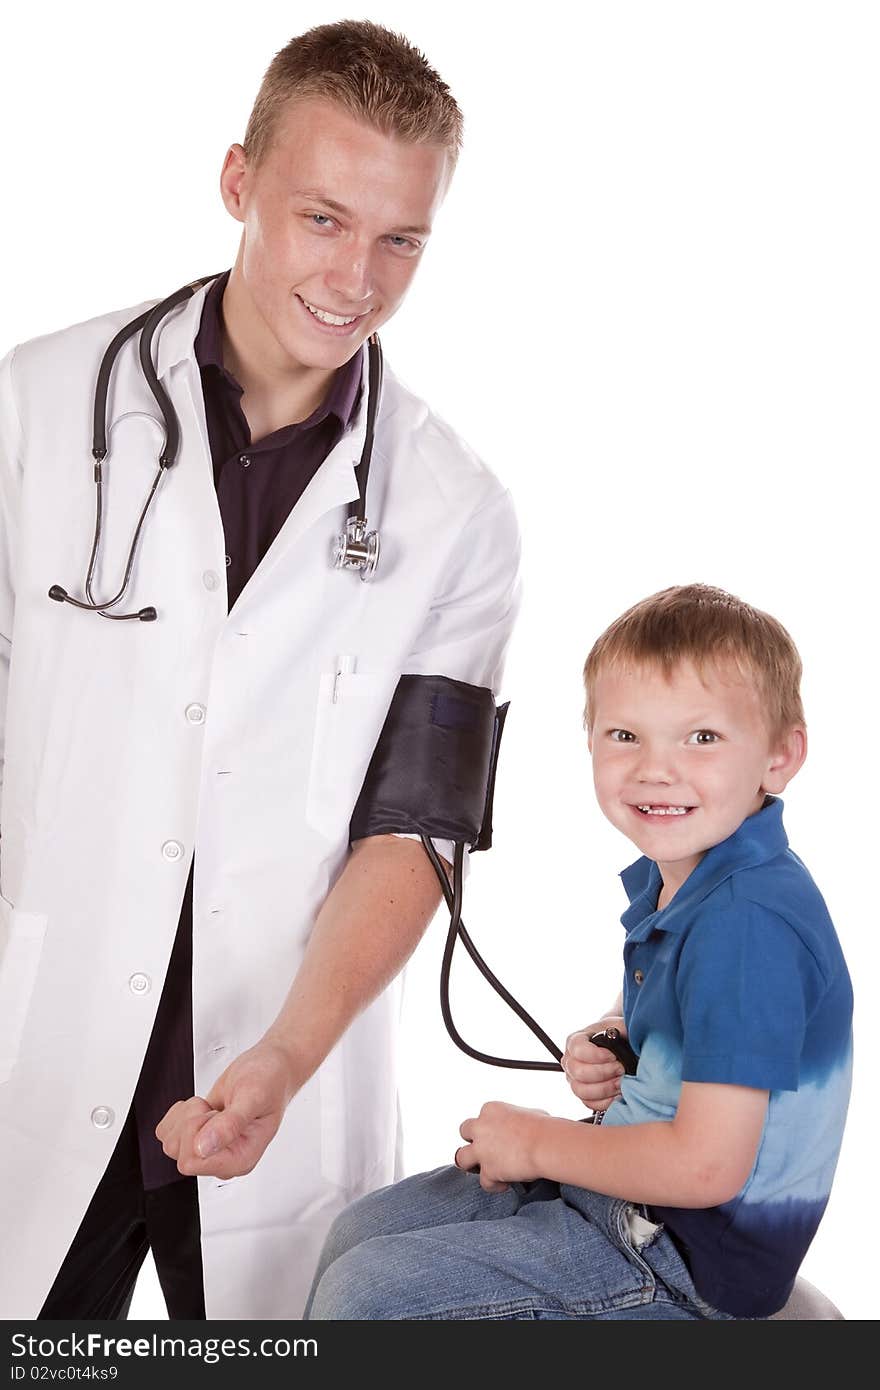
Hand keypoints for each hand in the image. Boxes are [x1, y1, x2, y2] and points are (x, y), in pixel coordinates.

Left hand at [155, 1036, 295, 1179]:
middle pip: (180, 1153)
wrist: (269, 1066)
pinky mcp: (197, 1137)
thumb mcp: (253, 1097)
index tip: (217, 1115)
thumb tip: (203, 1148)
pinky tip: (204, 1107)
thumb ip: (230, 1124)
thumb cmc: (270, 1081)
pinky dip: (180, 1113)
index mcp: (240, 1160)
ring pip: (172, 1144)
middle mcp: (223, 1159)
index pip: (193, 1163)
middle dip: (193, 1122)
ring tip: (213, 1107)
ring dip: (187, 1116)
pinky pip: (168, 1132)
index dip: (198, 1132)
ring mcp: (209, 1149)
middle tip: (217, 1108)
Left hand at [455, 1101, 549, 1191]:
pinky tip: (504, 1183)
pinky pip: (484, 1182)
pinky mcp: (487, 1170)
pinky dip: (493, 1185)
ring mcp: (481, 1150)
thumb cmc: (544, 1128)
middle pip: (464, 1131)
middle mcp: (481, 1128)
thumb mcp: (529, 1114)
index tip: (500, 1137)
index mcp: (491, 1110)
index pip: (481, 1118)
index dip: (490, 1129)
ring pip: (461, 1158)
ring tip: (484, 1169)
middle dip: (474, 1141)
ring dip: (471, 1164)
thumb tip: (525, 1127)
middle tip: (486, 1150)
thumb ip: (517, 1121)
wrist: (545, 1144)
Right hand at [563, 1017, 627, 1111]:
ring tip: (621, 1081)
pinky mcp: (585, 1096)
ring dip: (606, 1088)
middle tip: (621, 1068)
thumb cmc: (620, 1036)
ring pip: (582, 1091)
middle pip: (578, 1073)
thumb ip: (619, 1029)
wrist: (623, 1046)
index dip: (596, 1054)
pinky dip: (607, 1101)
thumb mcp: (620, 1026)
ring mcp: (575, 1080)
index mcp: (575, 1041)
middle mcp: (571, 1061)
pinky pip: (591, 1104)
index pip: (577, 1049)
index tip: (613, 1055)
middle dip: (604, 1072)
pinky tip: (618, 1092)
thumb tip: (620, 1041)